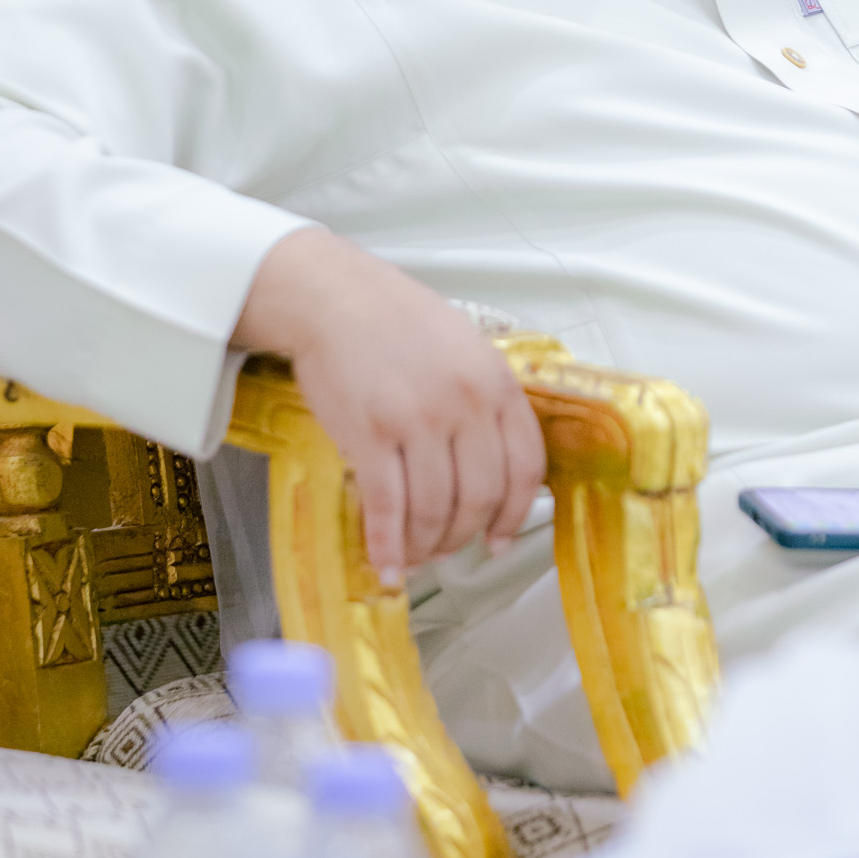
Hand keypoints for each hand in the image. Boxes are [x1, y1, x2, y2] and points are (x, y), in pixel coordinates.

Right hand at [232, 228, 545, 584]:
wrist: (332, 296)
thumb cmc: (395, 319)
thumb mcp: (465, 348)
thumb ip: (484, 401)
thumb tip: (492, 463)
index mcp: (496, 382)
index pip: (525, 467)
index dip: (513, 514)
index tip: (498, 538)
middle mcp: (465, 404)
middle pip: (480, 497)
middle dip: (463, 536)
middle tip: (447, 548)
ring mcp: (419, 420)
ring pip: (435, 509)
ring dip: (425, 546)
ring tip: (413, 555)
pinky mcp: (371, 433)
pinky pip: (388, 506)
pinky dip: (387, 544)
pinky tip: (385, 561)